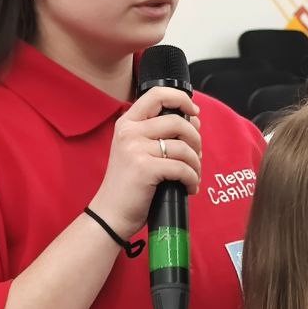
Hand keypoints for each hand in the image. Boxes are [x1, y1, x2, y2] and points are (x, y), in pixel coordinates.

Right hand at [89, 87, 202, 239]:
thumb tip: (193, 121)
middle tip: (197, 156)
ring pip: (183, 147)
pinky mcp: (144, 168)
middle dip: (196, 140)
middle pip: (178, 121)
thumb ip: (158, 133)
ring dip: (196, 163)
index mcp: (127, 123)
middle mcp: (129, 132)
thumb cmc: (128, 185)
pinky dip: (192, 179)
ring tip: (193, 175)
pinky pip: (182, 168)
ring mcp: (135, 149)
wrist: (110, 214)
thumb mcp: (136, 150)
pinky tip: (189, 187)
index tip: (194, 112)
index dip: (181, 99)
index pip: (157, 94)